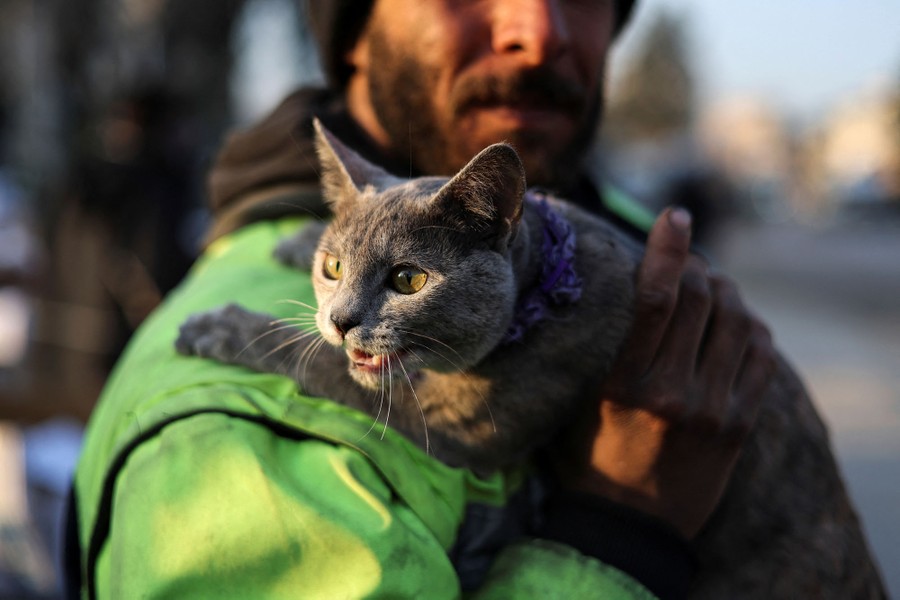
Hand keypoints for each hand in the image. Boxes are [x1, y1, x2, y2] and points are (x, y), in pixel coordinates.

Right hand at [558, 207, 776, 538]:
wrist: (631, 526)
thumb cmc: (594, 458)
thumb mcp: (585, 403)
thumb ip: (609, 350)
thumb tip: (633, 288)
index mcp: (624, 385)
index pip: (655, 298)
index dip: (667, 248)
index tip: (673, 216)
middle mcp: (673, 393)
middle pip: (700, 299)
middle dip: (697, 265)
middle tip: (689, 257)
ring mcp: (713, 410)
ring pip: (737, 320)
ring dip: (725, 292)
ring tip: (711, 291)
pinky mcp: (740, 424)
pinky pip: (760, 354)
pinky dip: (749, 326)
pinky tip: (734, 325)